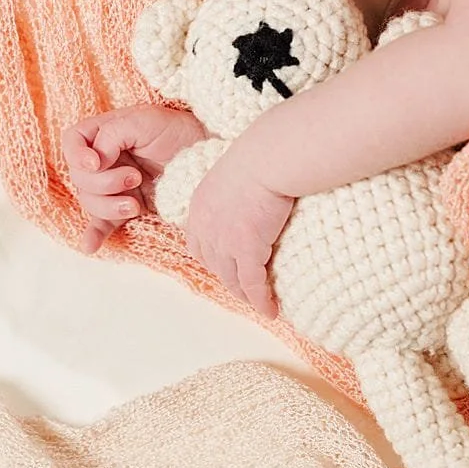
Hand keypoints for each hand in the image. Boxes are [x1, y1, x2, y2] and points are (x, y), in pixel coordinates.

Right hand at [61, 103, 204, 252]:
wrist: (205, 157)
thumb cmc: (177, 132)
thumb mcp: (144, 120)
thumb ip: (112, 134)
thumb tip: (94, 162)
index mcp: (103, 132)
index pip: (72, 141)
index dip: (77, 155)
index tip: (96, 163)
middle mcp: (104, 159)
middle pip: (79, 177)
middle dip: (105, 182)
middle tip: (135, 177)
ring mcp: (113, 184)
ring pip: (90, 200)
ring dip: (108, 206)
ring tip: (135, 204)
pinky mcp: (125, 205)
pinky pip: (101, 223)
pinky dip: (95, 234)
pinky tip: (91, 246)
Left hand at [181, 144, 295, 320]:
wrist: (268, 158)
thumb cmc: (260, 157)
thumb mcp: (234, 174)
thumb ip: (234, 193)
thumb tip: (250, 198)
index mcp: (200, 206)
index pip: (197, 244)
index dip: (211, 258)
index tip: (225, 266)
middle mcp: (206, 227)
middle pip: (214, 264)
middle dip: (228, 279)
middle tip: (245, 289)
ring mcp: (224, 241)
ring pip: (232, 279)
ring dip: (245, 295)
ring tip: (259, 303)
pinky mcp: (246, 250)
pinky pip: (253, 284)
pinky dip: (261, 300)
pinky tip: (271, 310)